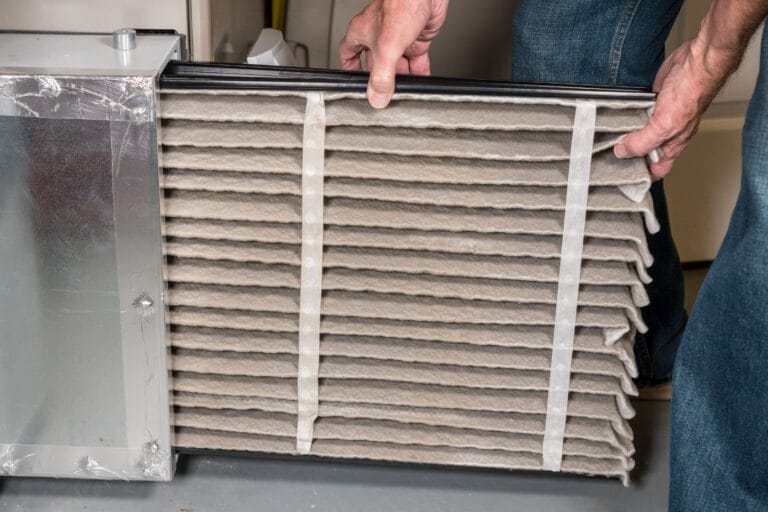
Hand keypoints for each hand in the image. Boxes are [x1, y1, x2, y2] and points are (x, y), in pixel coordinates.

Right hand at [339, 0, 448, 107]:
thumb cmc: (402, 4)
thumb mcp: (387, 47)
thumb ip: (382, 76)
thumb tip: (377, 96)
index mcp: (362, 32)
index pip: (348, 53)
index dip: (349, 68)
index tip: (353, 81)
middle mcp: (379, 34)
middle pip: (376, 63)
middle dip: (380, 79)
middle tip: (383, 94)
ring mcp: (399, 36)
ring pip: (397, 63)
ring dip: (401, 78)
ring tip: (403, 91)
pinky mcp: (416, 37)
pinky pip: (416, 59)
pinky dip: (418, 71)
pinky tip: (420, 81)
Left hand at [614, 39, 737, 179]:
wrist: (694, 62)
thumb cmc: (690, 93)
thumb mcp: (664, 125)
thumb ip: (643, 142)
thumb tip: (622, 152)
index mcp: (672, 143)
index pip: (658, 169)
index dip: (643, 176)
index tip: (623, 178)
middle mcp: (665, 132)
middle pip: (644, 151)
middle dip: (627, 155)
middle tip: (605, 158)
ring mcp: (657, 117)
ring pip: (637, 132)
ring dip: (622, 135)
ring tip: (602, 140)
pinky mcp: (650, 101)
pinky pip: (635, 113)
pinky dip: (624, 116)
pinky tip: (611, 119)